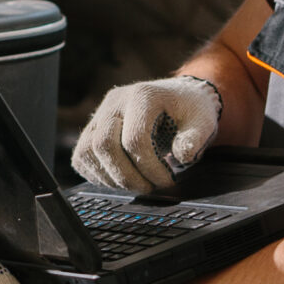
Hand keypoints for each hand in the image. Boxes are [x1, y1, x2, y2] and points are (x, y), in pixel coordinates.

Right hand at [71, 75, 222, 193]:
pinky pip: (81, 156)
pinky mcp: (92, 128)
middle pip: (103, 145)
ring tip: (136, 184)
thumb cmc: (189, 110)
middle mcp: (115, 102)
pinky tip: (120, 179)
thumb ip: (195, 138)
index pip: (134, 139)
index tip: (168, 181)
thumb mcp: (203, 121)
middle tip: (148, 188)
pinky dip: (97, 175)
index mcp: (142, 96)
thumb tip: (183, 155)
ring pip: (86, 151)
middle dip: (126, 176)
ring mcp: (99, 114)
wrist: (177, 98)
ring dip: (110, 178)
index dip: (150, 168)